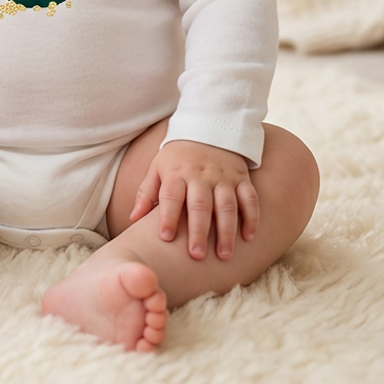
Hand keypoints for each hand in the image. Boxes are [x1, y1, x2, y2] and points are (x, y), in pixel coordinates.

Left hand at [128, 140, 258, 260]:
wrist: (209, 127)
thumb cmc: (178, 157)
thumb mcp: (158, 167)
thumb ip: (147, 193)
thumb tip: (133, 218)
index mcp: (176, 173)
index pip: (171, 196)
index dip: (168, 216)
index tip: (166, 237)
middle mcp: (201, 175)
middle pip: (200, 205)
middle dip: (199, 231)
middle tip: (196, 256)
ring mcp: (223, 177)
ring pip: (227, 205)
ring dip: (226, 231)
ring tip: (224, 255)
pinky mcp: (241, 178)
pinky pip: (249, 198)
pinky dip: (251, 217)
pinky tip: (249, 237)